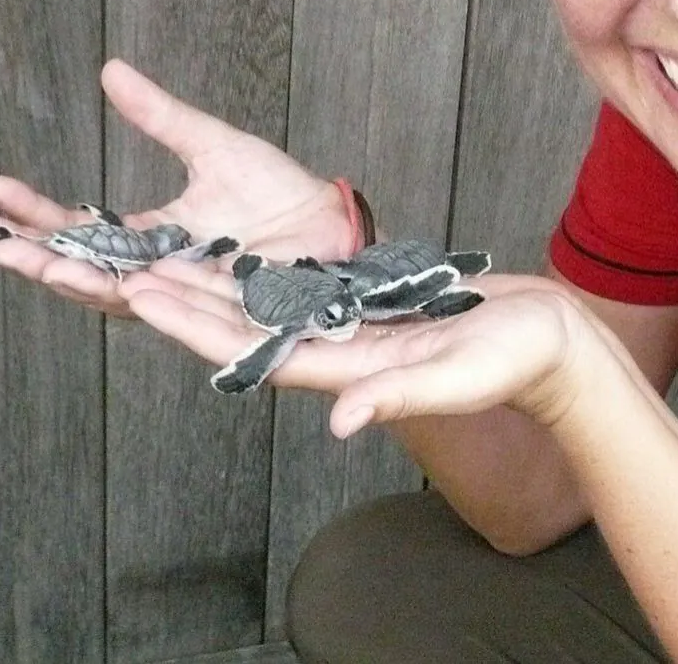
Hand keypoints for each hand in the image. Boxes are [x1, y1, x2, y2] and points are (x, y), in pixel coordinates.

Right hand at [0, 58, 361, 317]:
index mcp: (150, 236)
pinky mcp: (224, 317)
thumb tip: (110, 69)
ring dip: (74, 281)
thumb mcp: (212, 145)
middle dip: (32, 254)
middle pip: (83, 270)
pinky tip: (124, 287)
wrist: (334, 225)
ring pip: (119, 297)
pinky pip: (183, 315)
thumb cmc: (278, 192)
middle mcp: (158, 272)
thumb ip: (160, 116)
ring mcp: (187, 297)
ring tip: (31, 261)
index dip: (33, 212)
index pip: (78, 229)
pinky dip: (150, 302)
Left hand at [120, 258, 592, 435]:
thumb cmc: (513, 362)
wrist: (549, 340)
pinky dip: (269, 275)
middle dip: (188, 304)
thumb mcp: (458, 378)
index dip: (196, 328)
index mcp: (352, 373)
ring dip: (219, 288)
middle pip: (249, 330)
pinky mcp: (377, 308)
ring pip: (272, 308)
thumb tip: (340, 422)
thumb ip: (399, 399)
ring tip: (168, 259)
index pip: (255, 353)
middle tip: (128, 271)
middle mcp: (343, 351)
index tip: (145, 298)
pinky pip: (309, 292)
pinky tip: (242, 254)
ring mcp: (358, 330)